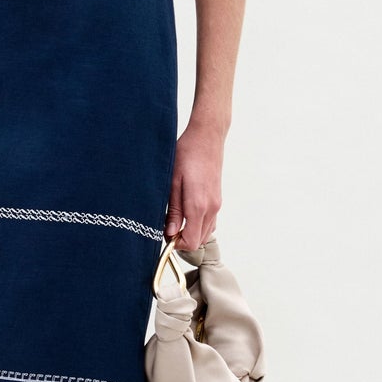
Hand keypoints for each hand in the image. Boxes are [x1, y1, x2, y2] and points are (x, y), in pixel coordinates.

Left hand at [163, 119, 223, 251]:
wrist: (207, 137)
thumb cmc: (187, 154)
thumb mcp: (172, 182)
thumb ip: (173, 210)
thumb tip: (170, 232)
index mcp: (199, 206)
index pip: (191, 242)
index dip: (176, 244)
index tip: (164, 234)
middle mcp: (211, 208)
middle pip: (199, 240)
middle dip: (182, 239)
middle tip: (166, 226)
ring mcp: (216, 204)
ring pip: (205, 233)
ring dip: (190, 232)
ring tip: (175, 218)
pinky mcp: (217, 199)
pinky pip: (210, 222)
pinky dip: (198, 225)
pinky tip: (186, 212)